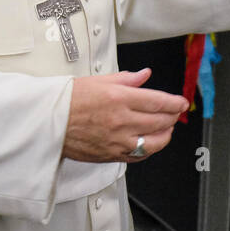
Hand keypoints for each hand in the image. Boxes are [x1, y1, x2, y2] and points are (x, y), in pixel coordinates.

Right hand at [65, 68, 187, 162]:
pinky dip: (149, 150)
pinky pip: (138, 155)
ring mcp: (117, 140)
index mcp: (118, 99)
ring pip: (153, 142)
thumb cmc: (68, 100)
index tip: (181, 102)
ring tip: (168, 128)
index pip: (157, 102)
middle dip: (173, 117)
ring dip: (166, 134)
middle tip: (176, 112)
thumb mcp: (98, 81)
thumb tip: (145, 75)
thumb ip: (126, 79)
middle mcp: (120, 120)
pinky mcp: (111, 155)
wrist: (48, 121)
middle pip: (160, 121)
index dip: (175, 103)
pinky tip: (151, 143)